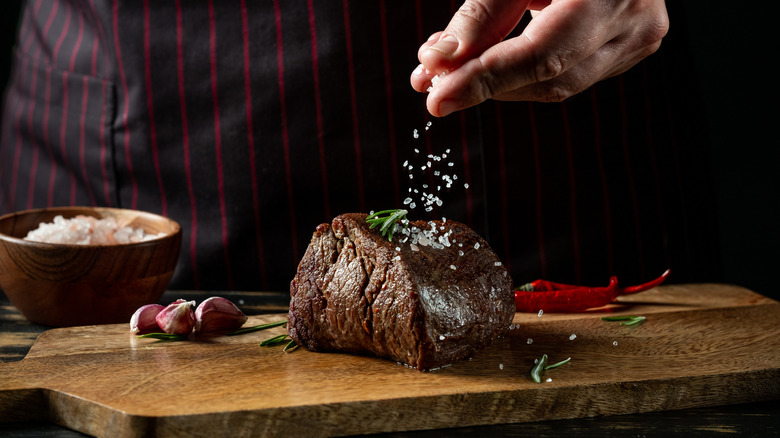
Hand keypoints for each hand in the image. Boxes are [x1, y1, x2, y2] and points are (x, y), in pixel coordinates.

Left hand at [410, 0, 668, 116]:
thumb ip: (483, 11)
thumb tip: (440, 62)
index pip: (540, 55)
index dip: (485, 80)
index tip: (438, 98)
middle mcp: (637, 17)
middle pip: (549, 78)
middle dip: (485, 86)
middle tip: (433, 83)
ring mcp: (640, 34)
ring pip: (559, 83)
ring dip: (501, 84)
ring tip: (453, 72)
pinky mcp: (632, 42)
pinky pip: (572, 72)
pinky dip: (526, 72)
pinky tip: (492, 60)